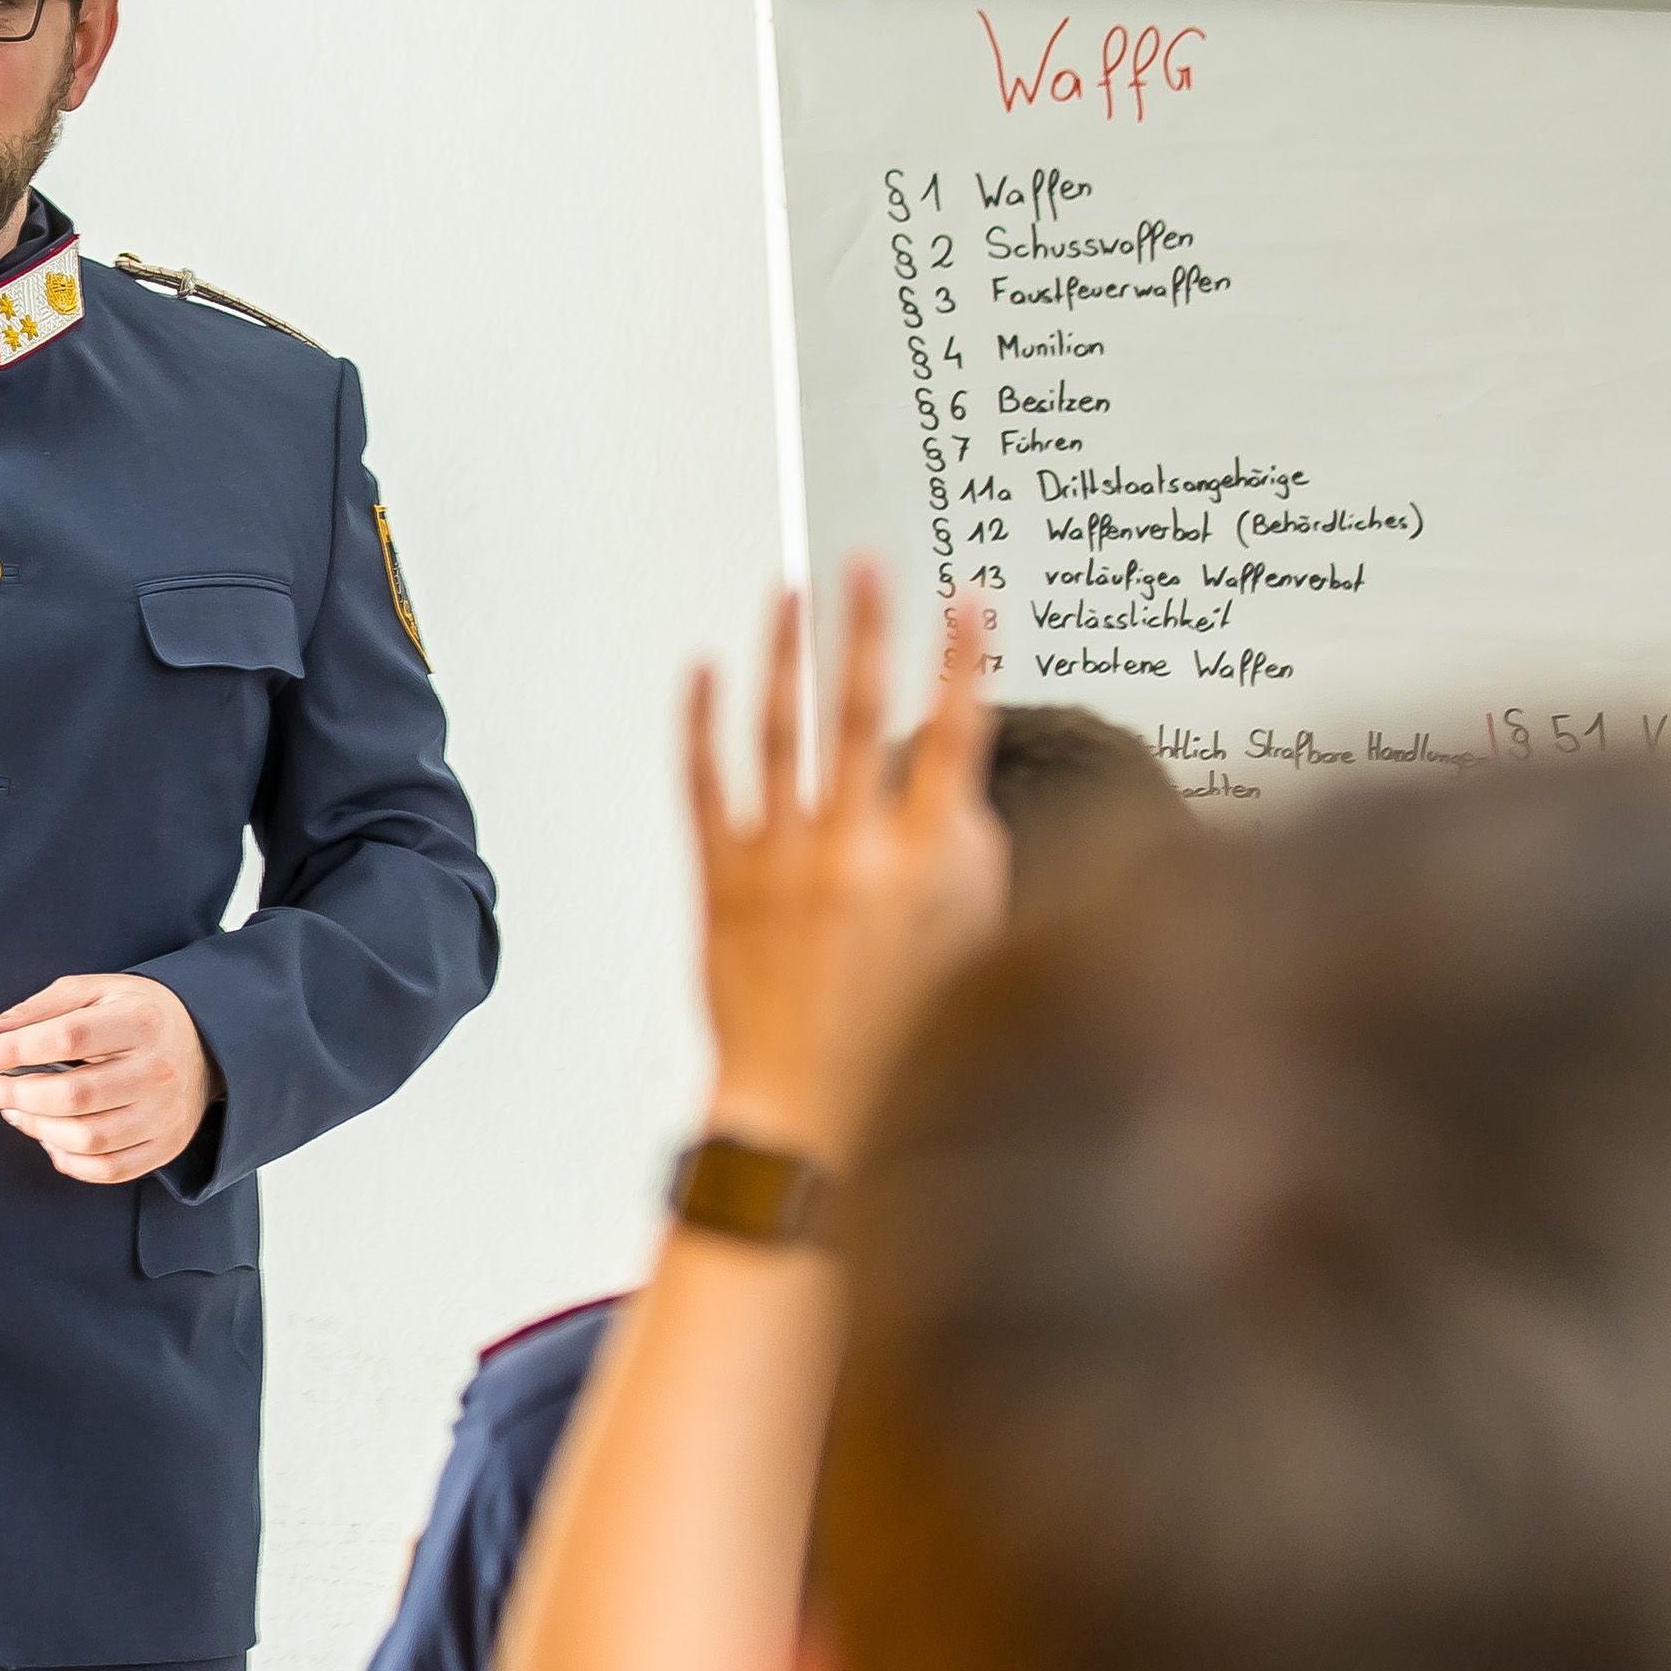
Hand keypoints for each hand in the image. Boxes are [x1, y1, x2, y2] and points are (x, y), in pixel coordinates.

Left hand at [0, 974, 218, 1184]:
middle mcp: (157, 1071)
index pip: (67, 1038)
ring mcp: (163, 1115)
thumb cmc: (138, 1016)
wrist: (204, 1044)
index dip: (15, 1050)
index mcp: (140, 1021)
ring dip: (36, 1128)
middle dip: (15, 1095)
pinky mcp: (164, 1147)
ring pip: (86, 1138)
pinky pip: (106, 1169)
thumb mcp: (93, 992)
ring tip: (15, 1110)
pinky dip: (67, 1159)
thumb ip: (37, 1011)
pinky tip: (49, 1137)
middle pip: (74, 1096)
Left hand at [688, 562, 1004, 1166]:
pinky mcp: (720, 881)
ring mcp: (780, 863)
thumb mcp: (971, 942)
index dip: (964, 659)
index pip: (956, 735)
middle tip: (867, 563)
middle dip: (868, 627)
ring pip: (780, 732)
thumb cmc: (899, 1034)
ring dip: (786, 652)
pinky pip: (704, 783)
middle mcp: (853, 853)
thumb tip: (951, 775)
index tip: (967, 598)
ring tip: (790, 589)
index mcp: (927, 865)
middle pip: (862, 713)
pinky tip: (700, 669)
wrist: (808, 1108)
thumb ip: (968, 849)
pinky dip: (699, 721)